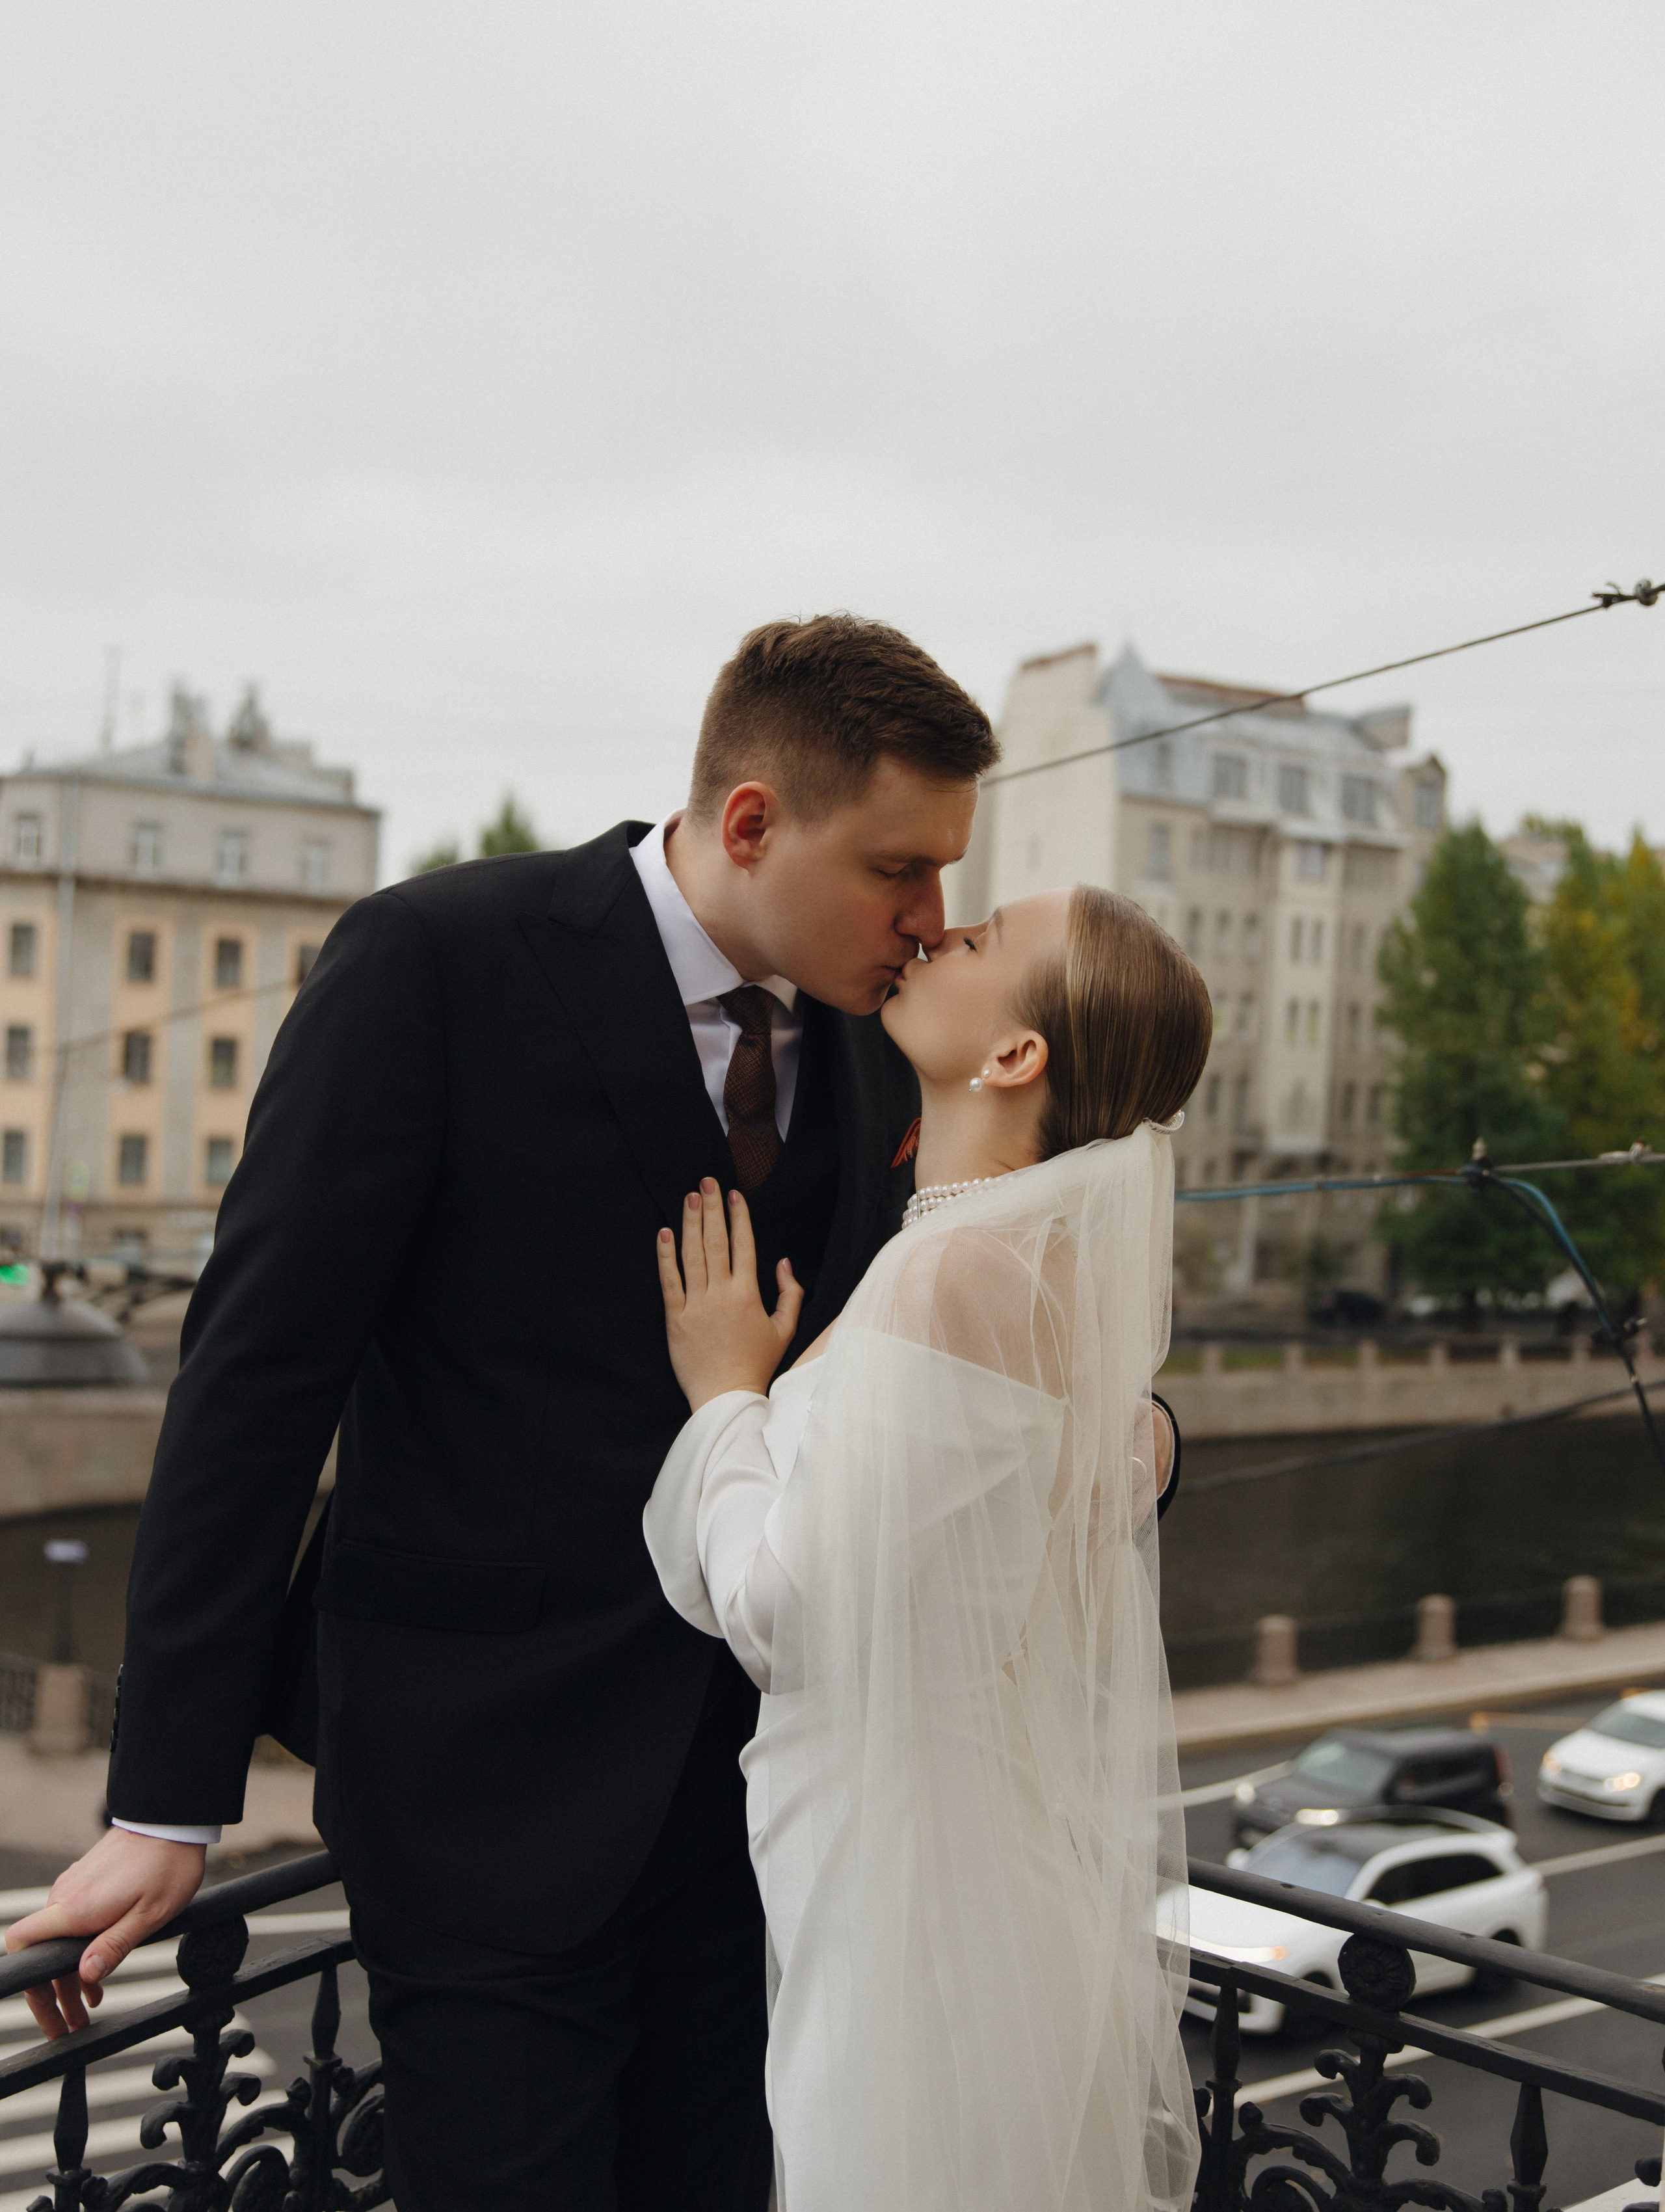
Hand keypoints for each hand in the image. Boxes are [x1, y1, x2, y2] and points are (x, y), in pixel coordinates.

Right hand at [4, 1827, 205, 2038]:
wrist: (170, 1819)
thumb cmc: (166, 1865)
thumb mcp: (149, 1915)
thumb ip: (114, 1946)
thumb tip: (84, 1976)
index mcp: (75, 1908)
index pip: (23, 1942)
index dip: (27, 1980)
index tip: (46, 2012)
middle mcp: (66, 1896)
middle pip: (42, 1954)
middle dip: (53, 1997)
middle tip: (69, 2029)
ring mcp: (74, 1887)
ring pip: (59, 1942)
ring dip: (70, 1978)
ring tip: (88, 2010)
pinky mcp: (86, 1881)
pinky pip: (73, 1924)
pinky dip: (79, 1953)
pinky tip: (97, 1975)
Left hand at [657, 1179, 803, 1410]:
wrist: (727, 1398)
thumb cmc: (757, 1365)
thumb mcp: (785, 1329)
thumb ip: (790, 1293)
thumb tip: (783, 1262)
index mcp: (749, 1294)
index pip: (744, 1245)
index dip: (739, 1217)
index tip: (733, 1194)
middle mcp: (722, 1294)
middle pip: (716, 1242)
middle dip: (712, 1209)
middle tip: (706, 1181)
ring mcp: (696, 1305)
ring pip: (692, 1255)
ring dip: (690, 1223)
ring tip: (689, 1197)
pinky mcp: (675, 1318)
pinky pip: (669, 1281)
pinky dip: (665, 1255)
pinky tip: (664, 1232)